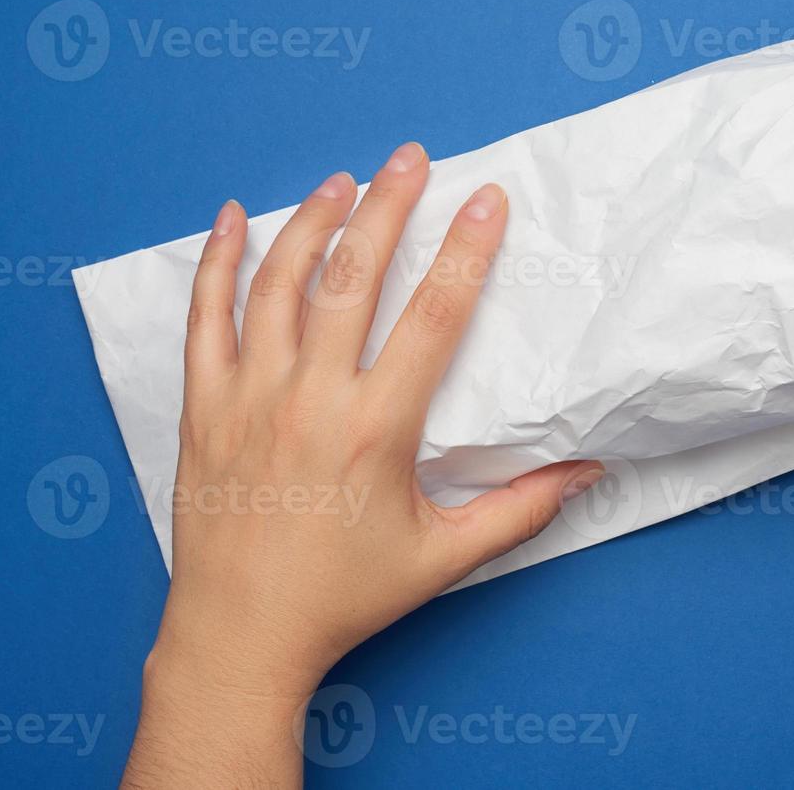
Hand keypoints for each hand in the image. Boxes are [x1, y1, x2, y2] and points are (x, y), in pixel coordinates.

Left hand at [123, 143, 602, 788]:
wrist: (241, 636)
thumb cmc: (346, 597)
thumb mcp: (445, 557)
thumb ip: (521, 509)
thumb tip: (588, 472)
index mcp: (376, 428)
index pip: (432, 317)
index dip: (466, 252)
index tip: (487, 200)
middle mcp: (310, 398)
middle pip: (353, 277)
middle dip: (388, 207)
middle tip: (411, 157)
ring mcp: (249, 396)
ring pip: (280, 284)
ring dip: (314, 221)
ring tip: (345, 179)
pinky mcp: (204, 406)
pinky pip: (205, 318)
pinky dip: (217, 262)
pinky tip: (233, 218)